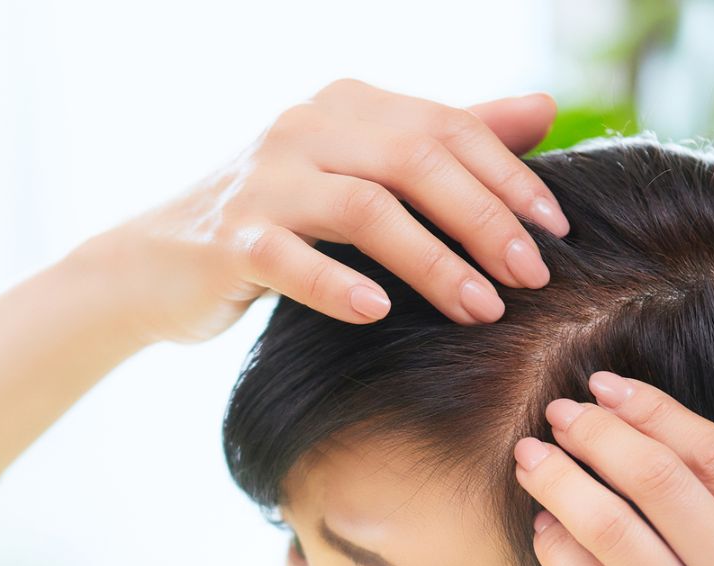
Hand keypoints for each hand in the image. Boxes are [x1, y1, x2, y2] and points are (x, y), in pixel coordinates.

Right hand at [92, 77, 570, 346]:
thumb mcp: (361, 171)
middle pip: (415, 160)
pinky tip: (379, 313)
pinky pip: (290, 259)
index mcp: (346, 106)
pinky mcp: (228, 241)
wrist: (155, 264)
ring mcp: (262, 183)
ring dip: (433, 261)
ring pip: (365, 208)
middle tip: (532, 276)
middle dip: (484, 220)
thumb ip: (447, 141)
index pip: (446, 127)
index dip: (509, 177)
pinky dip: (338, 285)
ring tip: (481, 308)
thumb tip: (544, 110)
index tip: (558, 231)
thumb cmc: (276, 221)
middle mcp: (304, 129)